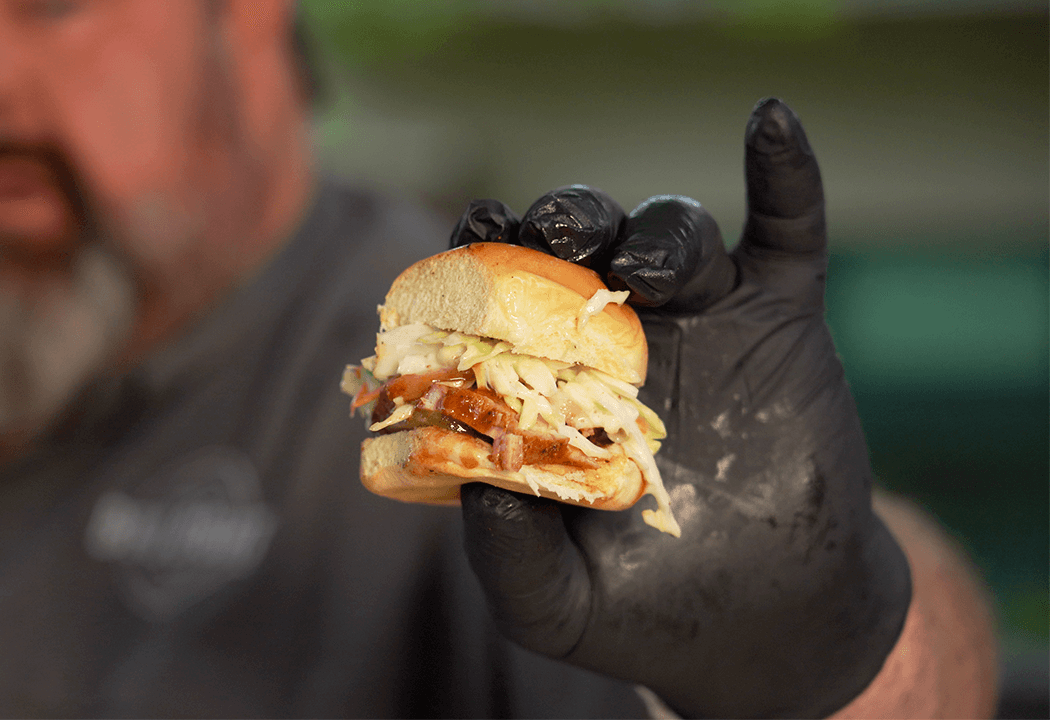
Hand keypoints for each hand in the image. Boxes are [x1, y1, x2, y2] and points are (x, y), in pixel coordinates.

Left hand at [449, 98, 911, 718]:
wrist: (770, 623)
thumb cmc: (647, 609)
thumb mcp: (555, 604)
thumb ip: (506, 556)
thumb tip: (480, 485)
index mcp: (551, 378)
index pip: (507, 294)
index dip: (484, 256)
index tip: (471, 230)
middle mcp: (619, 334)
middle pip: (584, 240)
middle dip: (561, 221)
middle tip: (545, 233)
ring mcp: (701, 321)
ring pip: (672, 233)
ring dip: (651, 229)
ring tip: (639, 273)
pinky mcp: (778, 321)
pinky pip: (788, 232)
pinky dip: (785, 176)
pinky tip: (769, 126)